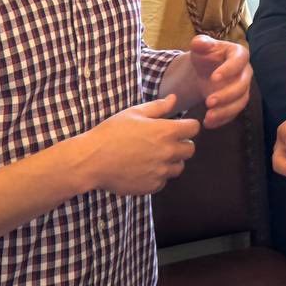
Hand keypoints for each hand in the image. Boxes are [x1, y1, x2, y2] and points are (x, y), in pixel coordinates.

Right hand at [80, 94, 200, 194]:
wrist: (91, 160)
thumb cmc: (111, 133)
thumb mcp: (133, 113)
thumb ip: (158, 107)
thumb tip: (174, 99)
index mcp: (165, 131)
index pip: (194, 128)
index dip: (188, 126)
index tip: (179, 127)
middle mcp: (167, 152)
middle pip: (190, 149)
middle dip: (182, 144)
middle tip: (165, 142)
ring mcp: (161, 171)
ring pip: (179, 167)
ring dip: (171, 161)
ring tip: (153, 156)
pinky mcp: (152, 186)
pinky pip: (164, 180)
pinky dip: (158, 175)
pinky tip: (143, 168)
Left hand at [185, 34, 251, 128]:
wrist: (204, 71)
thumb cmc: (204, 56)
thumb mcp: (200, 47)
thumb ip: (200, 43)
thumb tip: (200, 43)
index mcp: (239, 54)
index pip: (239, 61)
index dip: (229, 70)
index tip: (213, 78)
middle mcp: (245, 72)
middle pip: (242, 85)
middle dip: (227, 95)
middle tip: (208, 102)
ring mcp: (243, 88)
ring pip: (240, 102)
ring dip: (225, 111)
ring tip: (208, 117)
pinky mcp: (237, 102)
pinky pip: (234, 113)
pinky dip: (222, 120)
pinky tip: (208, 123)